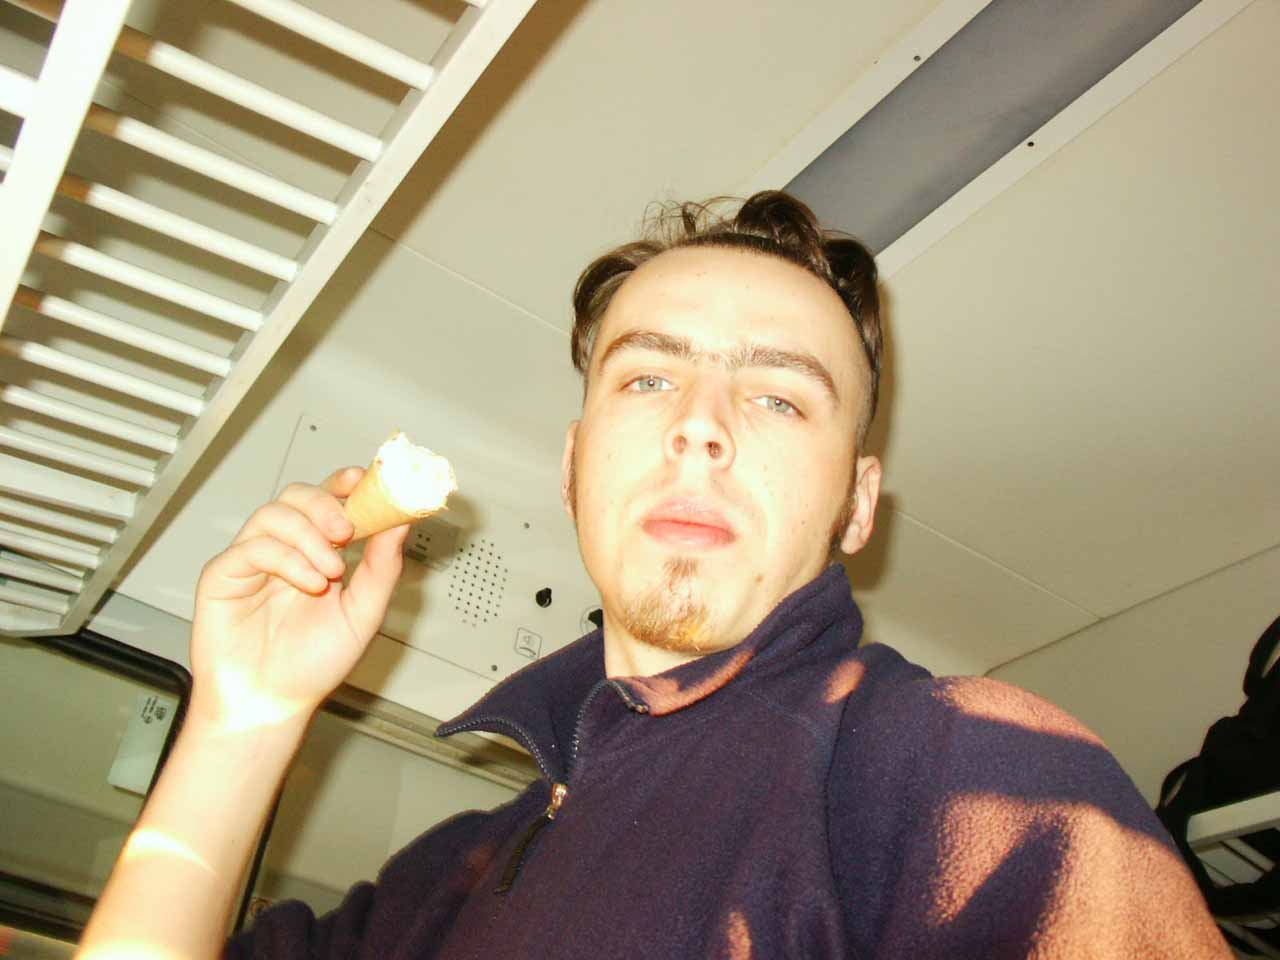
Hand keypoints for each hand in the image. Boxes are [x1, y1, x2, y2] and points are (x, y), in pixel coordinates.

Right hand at [190, 467, 409, 732]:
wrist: (272, 705)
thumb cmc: (313, 665)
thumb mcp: (363, 614)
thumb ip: (381, 568)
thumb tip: (400, 524)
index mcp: (318, 552)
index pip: (330, 501)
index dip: (345, 483)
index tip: (366, 479)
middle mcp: (284, 549)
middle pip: (298, 495)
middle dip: (325, 503)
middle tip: (347, 529)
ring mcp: (252, 560)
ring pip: (274, 514)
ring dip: (309, 536)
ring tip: (330, 572)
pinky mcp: (223, 575)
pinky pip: (252, 546)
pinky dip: (286, 558)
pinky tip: (308, 583)